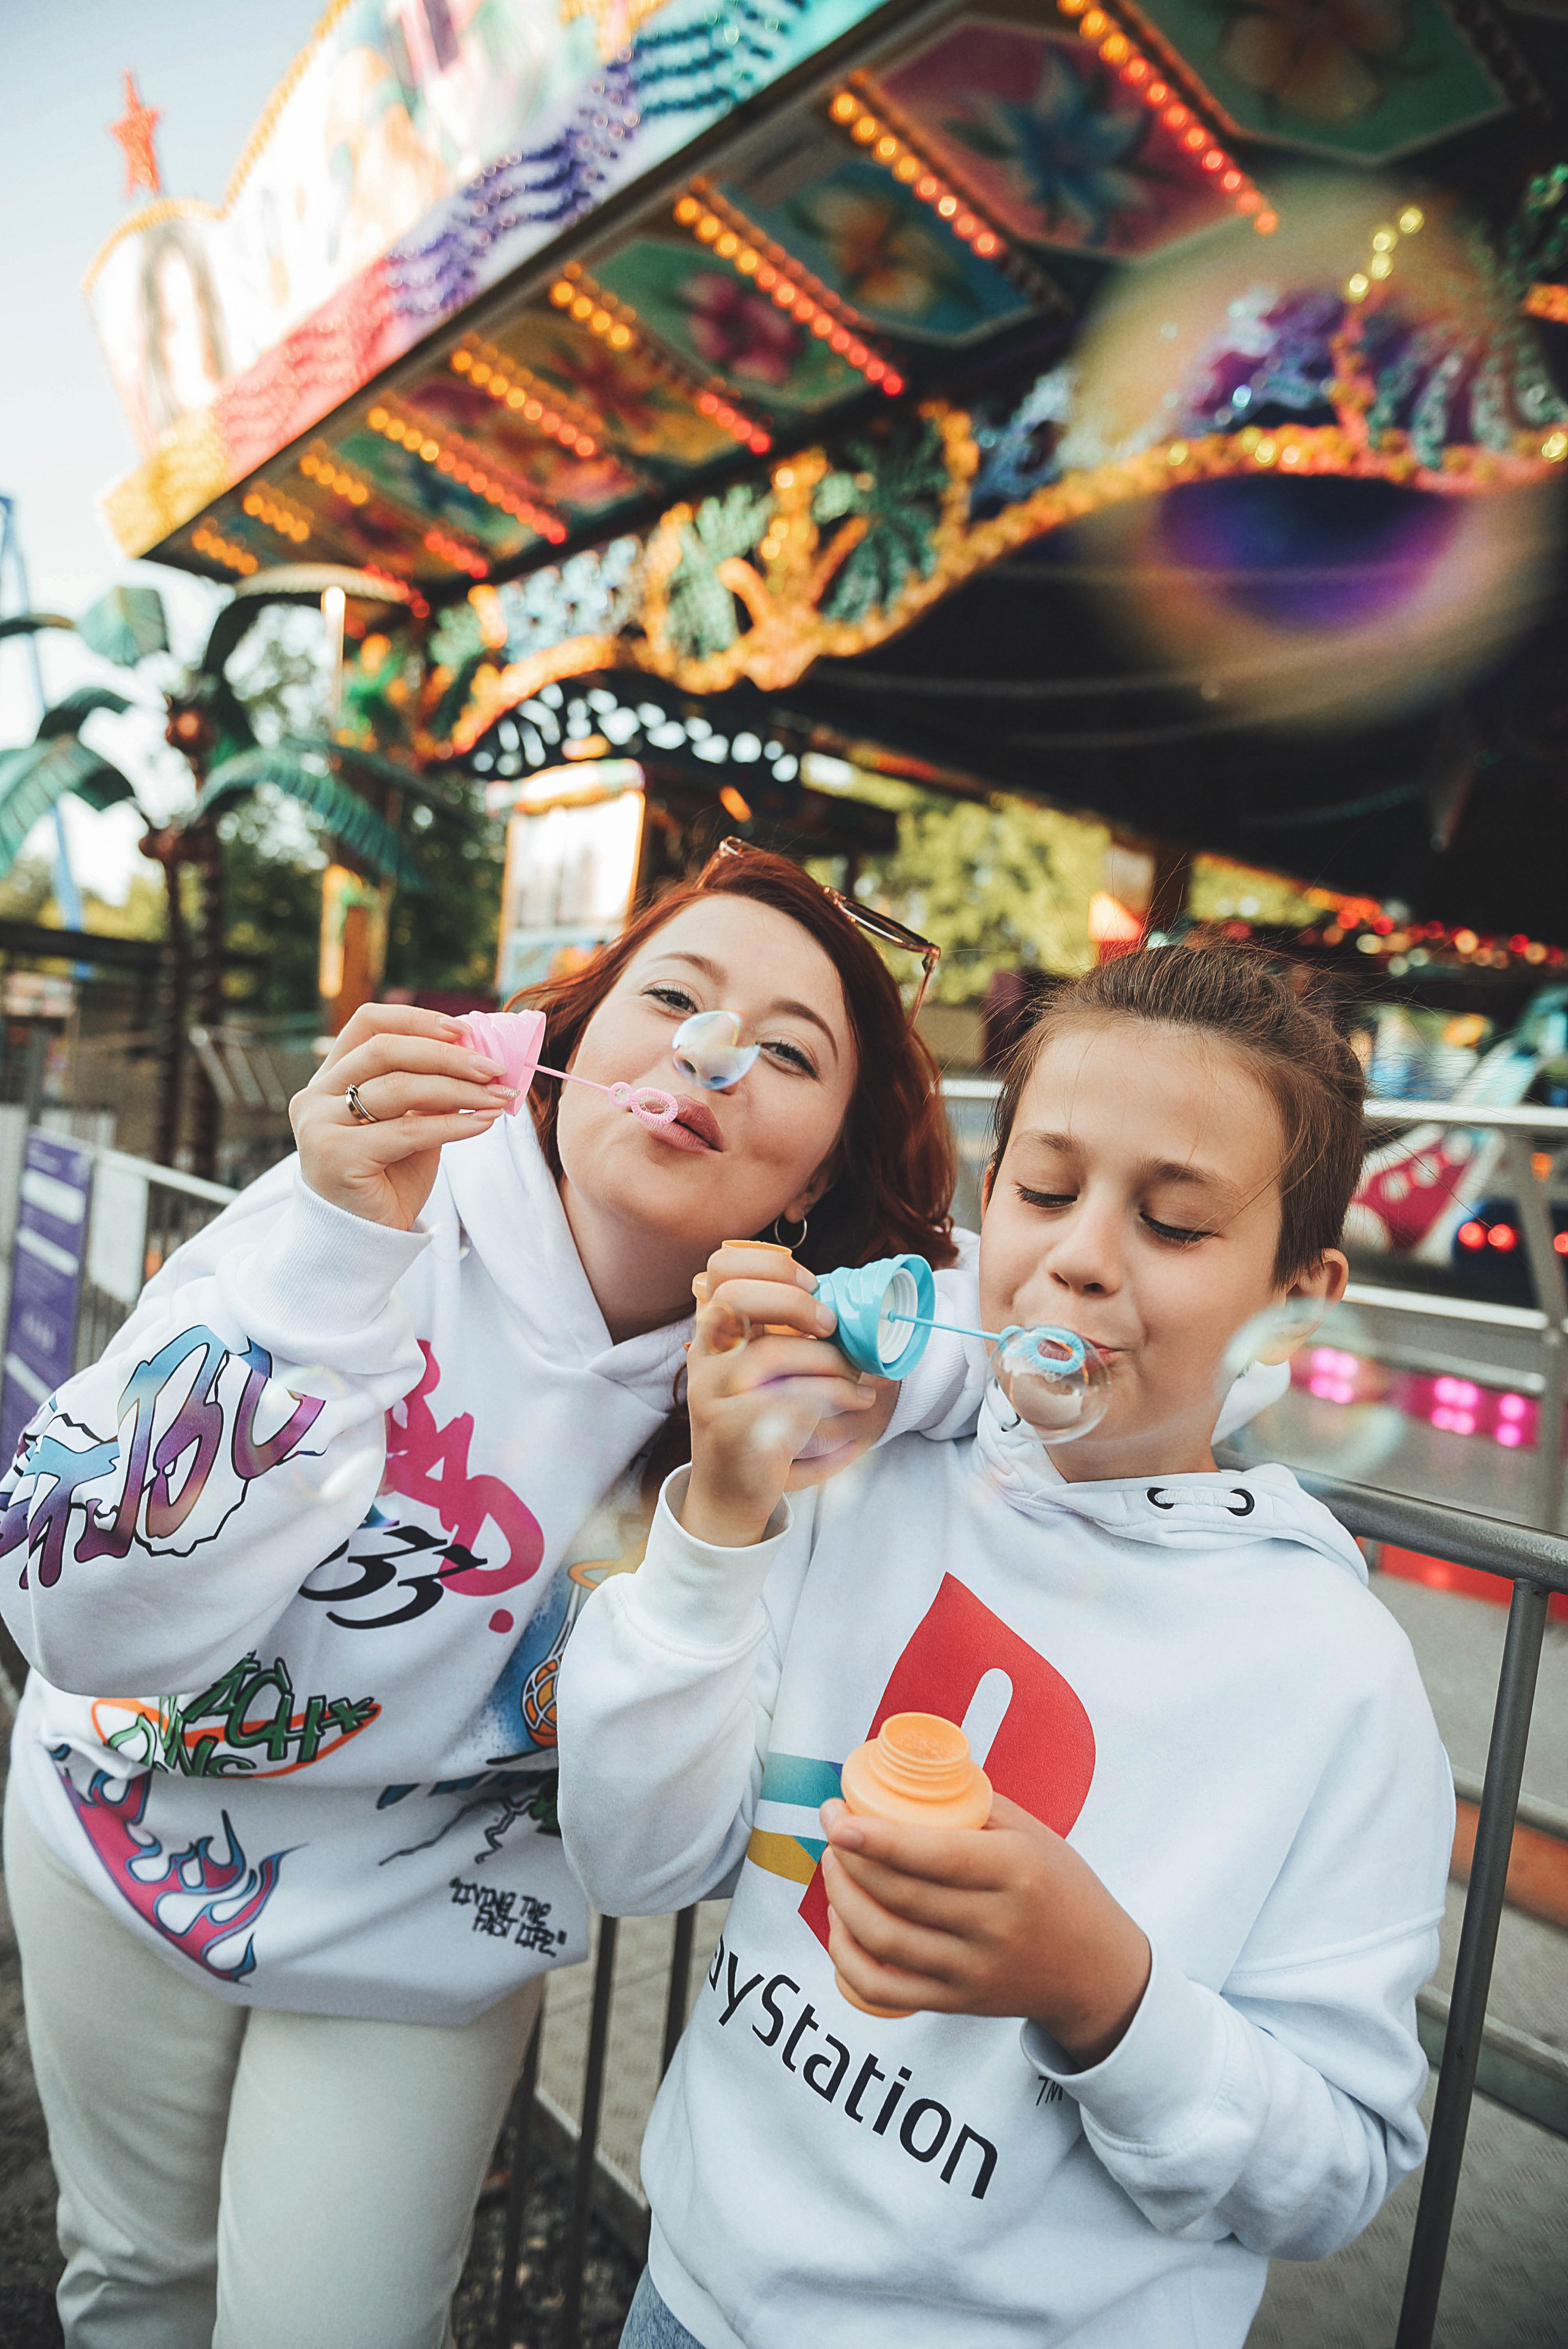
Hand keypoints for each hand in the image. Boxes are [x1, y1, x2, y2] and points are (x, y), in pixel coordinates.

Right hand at [292, 1005, 514, 1230]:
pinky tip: (483, 1123)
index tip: (464, 1029)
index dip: (416, 1020)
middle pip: (385, 1051)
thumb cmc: (389, 1176)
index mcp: (329, 1077)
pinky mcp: (336, 1157)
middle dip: (446, 1055)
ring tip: (498, 1096)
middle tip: (493, 1067)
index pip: (368, 1024)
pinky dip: (452, 1124)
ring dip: (458, 1090)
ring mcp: (320, 1126)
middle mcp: (315, 1096)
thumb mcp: (410, 1121)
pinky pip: (408, 1130)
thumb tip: (477, 1051)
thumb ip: (429, 1087)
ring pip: (398, 1088)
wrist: (364, 1238)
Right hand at [690, 1245, 897, 1490]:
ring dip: (831, 1362)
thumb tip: (842, 1305)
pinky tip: (856, 1402)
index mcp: (713, 1333)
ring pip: (772, 1352)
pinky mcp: (733, 1429)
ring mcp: (711, 1393)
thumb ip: (781, 1334)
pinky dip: (836, 1396)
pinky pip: (793, 1399)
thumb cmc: (758, 1423)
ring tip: (860, 1381)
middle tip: (832, 1325)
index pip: (721, 1270)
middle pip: (736, 1298)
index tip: (811, 1285)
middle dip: (795, 1304)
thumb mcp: (759, 1373)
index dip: (769, 1265)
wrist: (728, 1496)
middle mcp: (704, 1358)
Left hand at [820, 1791, 1150, 2067]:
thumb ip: (973, 1808)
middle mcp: (994, 1925)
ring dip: (842, 1899)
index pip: (933, 1856)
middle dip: (848, 1857)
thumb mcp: (1032, 1835)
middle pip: (898, 1894)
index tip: (838, 1816)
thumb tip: (905, 1783)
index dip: (876, 1838)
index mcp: (1015, 1872)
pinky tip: (840, 1926)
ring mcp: (972, 1971)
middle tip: (832, 1828)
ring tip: (834, 1866)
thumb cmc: (1060, 1888)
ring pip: (883, 1939)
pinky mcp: (956, 2003)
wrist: (1095, 1971)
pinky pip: (882, 1990)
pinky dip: (847, 1960)